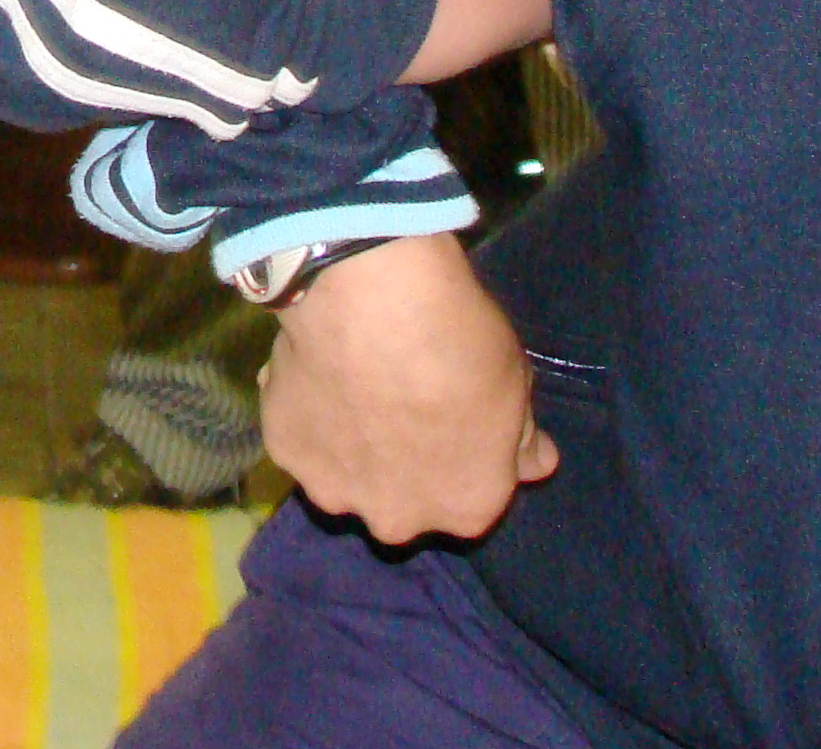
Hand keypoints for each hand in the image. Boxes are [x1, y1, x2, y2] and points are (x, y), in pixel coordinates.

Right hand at [259, 233, 556, 541]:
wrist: (375, 301)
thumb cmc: (460, 344)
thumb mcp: (515, 385)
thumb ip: (520, 439)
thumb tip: (537, 464)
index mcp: (464, 509)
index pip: (468, 496)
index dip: (461, 456)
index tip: (452, 417)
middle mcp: (398, 519)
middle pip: (399, 501)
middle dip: (398, 466)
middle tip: (396, 403)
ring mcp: (333, 490)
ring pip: (342, 475)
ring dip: (347, 445)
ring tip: (349, 383)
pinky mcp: (283, 451)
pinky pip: (297, 435)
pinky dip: (303, 411)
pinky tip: (314, 367)